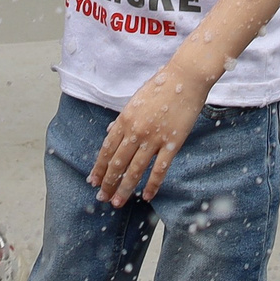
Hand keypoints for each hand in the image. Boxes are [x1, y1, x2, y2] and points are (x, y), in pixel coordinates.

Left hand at [90, 54, 215, 205]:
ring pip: (135, 170)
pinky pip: (160, 169)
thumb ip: (122, 119)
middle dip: (108, 183)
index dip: (99, 167)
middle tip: (102, 197)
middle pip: (117, 163)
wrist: (186, 78)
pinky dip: (152, 185)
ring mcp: (153, 138)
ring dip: (124, 188)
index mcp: (124, 119)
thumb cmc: (161, 85)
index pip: (107, 149)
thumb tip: (109, 133)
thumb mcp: (135, 100)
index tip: (93, 181)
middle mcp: (135, 131)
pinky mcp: (172, 143)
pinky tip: (146, 196)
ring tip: (117, 202)